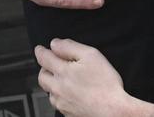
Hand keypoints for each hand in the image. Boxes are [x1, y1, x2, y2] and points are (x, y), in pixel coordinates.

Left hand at [35, 39, 153, 116]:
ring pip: (49, 91)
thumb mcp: (91, 55)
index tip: (40, 49)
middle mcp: (58, 88)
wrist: (113, 111)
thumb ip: (70, 47)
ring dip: (52, 83)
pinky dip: (60, 96)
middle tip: (51, 64)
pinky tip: (72, 94)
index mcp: (62, 72)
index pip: (43, 58)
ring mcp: (62, 103)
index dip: (41, 51)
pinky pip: (58, 103)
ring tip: (64, 79)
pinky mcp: (67, 113)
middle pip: (42, 76)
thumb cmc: (106, 85)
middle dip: (44, 68)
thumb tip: (55, 44)